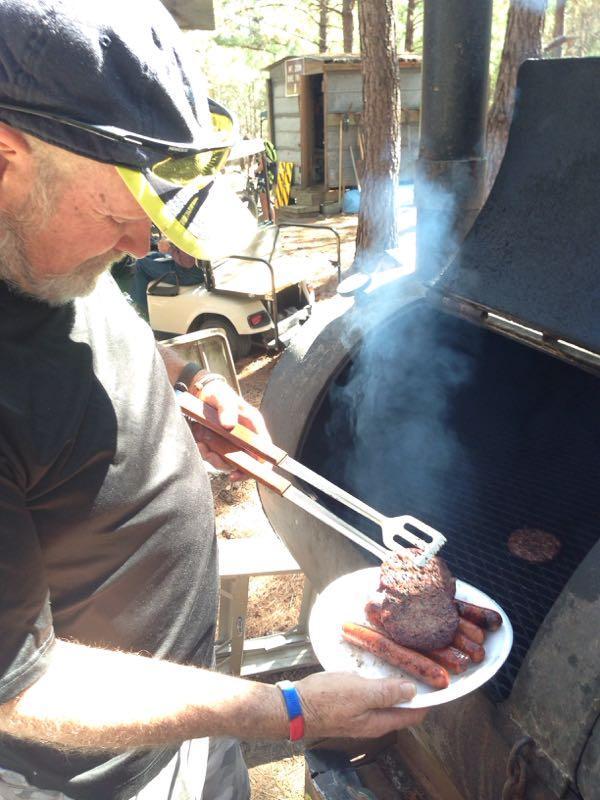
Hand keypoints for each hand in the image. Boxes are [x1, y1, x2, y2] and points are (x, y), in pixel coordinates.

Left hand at [190, 377, 269, 481]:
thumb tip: (229, 426)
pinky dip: (207, 454)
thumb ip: (227, 408)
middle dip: (232, 466)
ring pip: (229, 462)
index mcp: (254, 426)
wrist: (202, 394)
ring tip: (203, 447)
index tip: (246, 472)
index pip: (264, 450)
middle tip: (216, 460)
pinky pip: (215, 457)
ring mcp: (233, 444)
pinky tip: (199, 444)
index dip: (260, 465)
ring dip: (215, 459)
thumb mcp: (223, 397)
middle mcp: (246, 438)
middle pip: (247, 462)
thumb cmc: (218, 393)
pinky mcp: (219, 446)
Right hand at [295, 672, 425, 738]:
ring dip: (395, 682)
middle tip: (420, 664)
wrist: (294, 706)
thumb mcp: (358, 693)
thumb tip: (412, 692)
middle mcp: (373, 720)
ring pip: (386, 698)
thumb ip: (386, 693)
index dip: (427, 699)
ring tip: (402, 660)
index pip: (413, 714)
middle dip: (413, 688)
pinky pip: (371, 692)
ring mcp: (361, 712)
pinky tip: (375, 665)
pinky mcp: (349, 703)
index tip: (435, 680)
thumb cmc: (324, 701)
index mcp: (379, 722)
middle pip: (401, 706)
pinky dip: (378, 679)